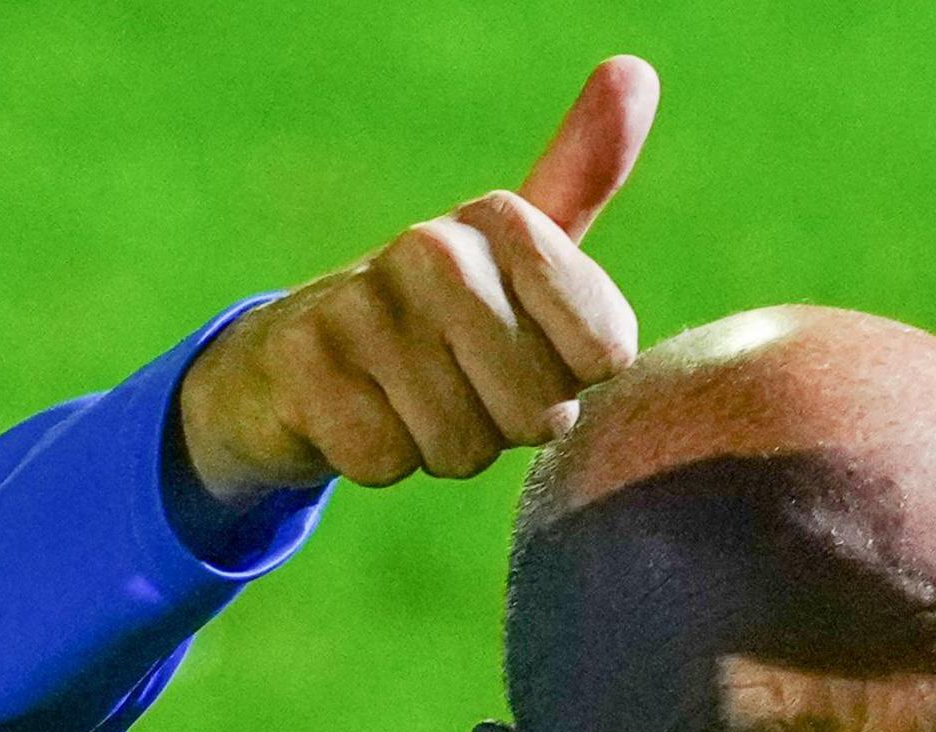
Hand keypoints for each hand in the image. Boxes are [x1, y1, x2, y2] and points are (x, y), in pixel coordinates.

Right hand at [176, 56, 658, 505]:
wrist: (299, 360)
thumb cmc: (440, 317)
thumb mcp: (521, 251)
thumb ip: (582, 176)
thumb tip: (635, 68)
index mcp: (504, 221)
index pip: (603, 356)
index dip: (570, 383)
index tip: (528, 351)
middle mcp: (435, 247)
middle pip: (537, 412)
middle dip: (504, 428)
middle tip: (461, 385)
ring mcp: (363, 300)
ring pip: (461, 446)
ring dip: (442, 448)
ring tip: (409, 398)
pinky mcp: (305, 360)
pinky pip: (388, 460)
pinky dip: (379, 459)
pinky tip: (358, 414)